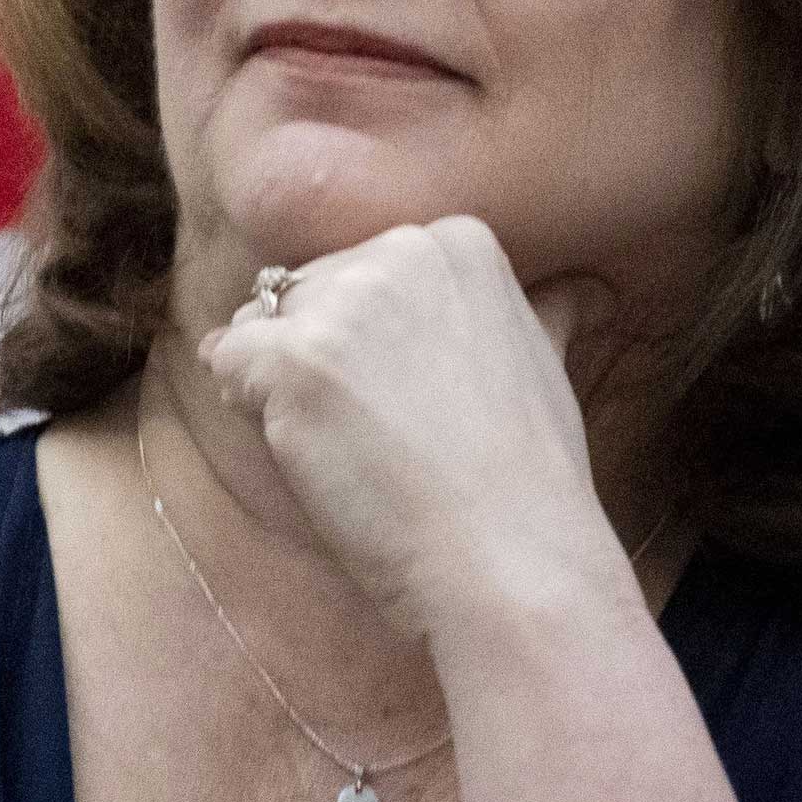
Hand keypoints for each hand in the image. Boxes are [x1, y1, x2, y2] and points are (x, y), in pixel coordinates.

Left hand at [197, 216, 627, 636]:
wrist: (513, 559)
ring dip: (283, 384)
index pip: (361, 269)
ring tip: (350, 446)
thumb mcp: (547, 361)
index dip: (369, 342)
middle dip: (322, 357)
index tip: (418, 400)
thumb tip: (575, 292)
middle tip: (384, 433)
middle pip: (307, 291)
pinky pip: (226, 358)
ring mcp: (346, 303)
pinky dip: (245, 404)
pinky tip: (306, 450)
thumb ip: (532, 311)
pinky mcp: (295, 360)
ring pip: (261, 322)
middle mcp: (403, 252)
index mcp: (458, 242)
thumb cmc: (528, 477)